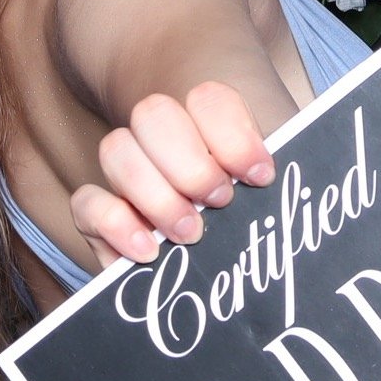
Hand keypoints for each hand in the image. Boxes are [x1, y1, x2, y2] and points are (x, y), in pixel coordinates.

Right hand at [72, 81, 276, 265]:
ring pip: (115, 149)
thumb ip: (285, 184)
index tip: (261, 175)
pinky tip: (149, 252)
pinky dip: (115, 223)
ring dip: (156, 194)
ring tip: (191, 234)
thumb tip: (295, 183)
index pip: (207, 98)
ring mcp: (128, 177)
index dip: (232, 134)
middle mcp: (164, 142)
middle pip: (152, 113)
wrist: (228, 282)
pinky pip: (86, 203)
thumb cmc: (257, 224)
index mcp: (211, 127)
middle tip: (221, 202)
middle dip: (190, 163)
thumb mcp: (278, 197)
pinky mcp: (100, 220)